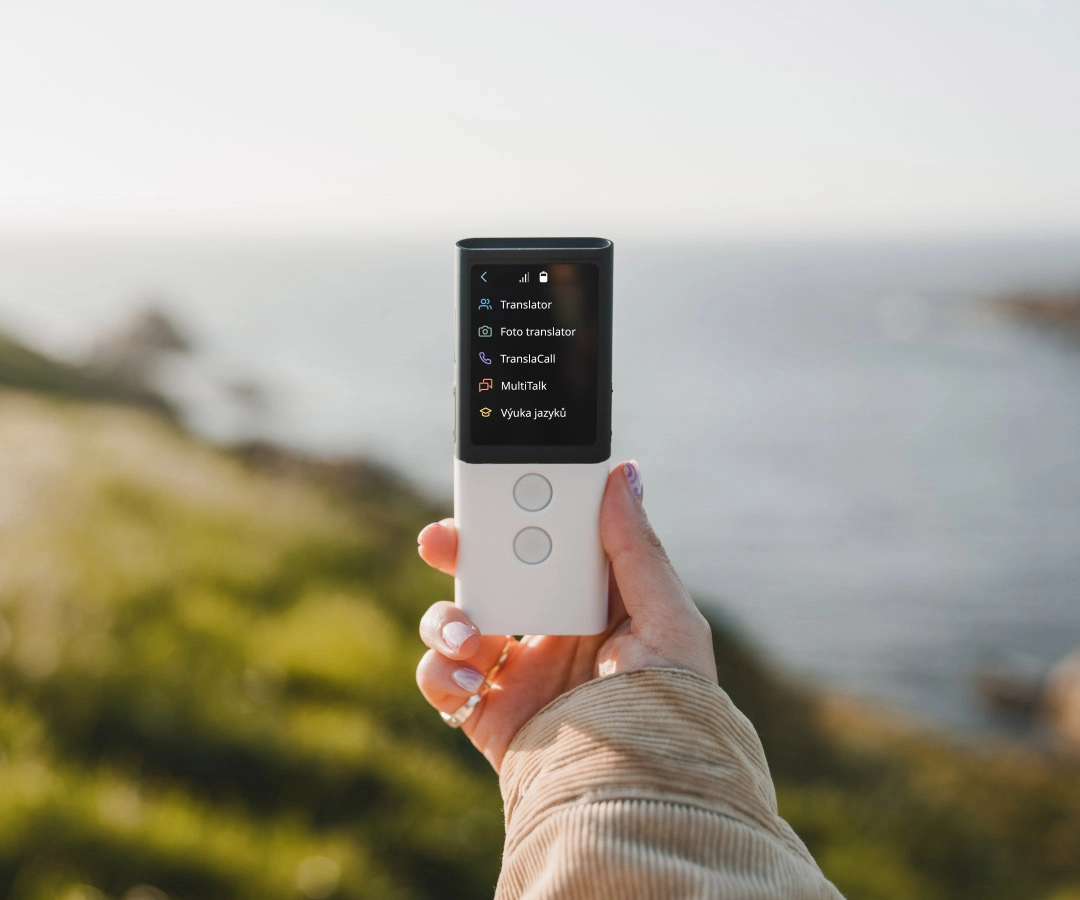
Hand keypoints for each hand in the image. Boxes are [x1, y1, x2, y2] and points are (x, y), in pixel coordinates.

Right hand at [415, 461, 715, 772]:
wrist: (641, 800)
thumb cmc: (675, 709)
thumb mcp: (669, 618)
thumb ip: (636, 548)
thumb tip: (622, 475)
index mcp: (594, 605)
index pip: (545, 546)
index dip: (518, 518)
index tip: (494, 493)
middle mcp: (552, 634)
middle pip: (492, 576)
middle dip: (461, 555)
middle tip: (438, 540)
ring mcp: (518, 676)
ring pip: (456, 624)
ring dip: (446, 618)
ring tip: (465, 633)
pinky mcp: (490, 717)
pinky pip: (442, 683)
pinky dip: (439, 673)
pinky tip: (465, 679)